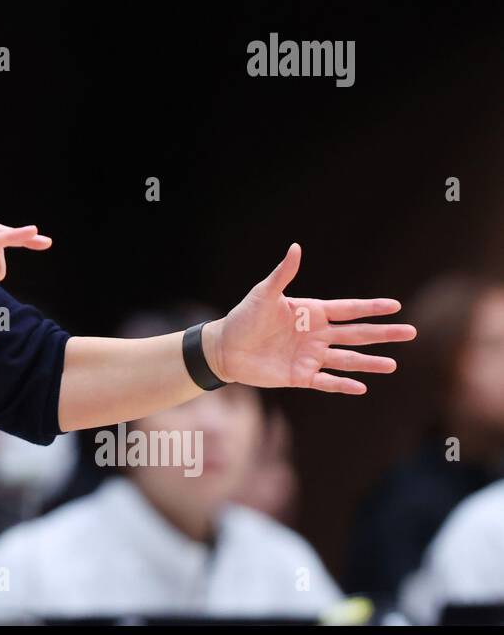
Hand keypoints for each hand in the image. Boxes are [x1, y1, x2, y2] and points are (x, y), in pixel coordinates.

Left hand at [207, 243, 416, 394]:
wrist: (225, 348)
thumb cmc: (244, 317)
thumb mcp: (264, 294)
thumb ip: (283, 274)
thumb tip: (296, 247)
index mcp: (312, 313)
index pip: (348, 309)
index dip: (371, 308)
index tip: (395, 306)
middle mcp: (316, 335)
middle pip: (356, 334)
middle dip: (383, 334)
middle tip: (411, 332)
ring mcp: (310, 356)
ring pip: (347, 360)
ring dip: (369, 362)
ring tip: (393, 365)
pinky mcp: (300, 376)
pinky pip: (326, 381)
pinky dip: (343, 385)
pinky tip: (361, 387)